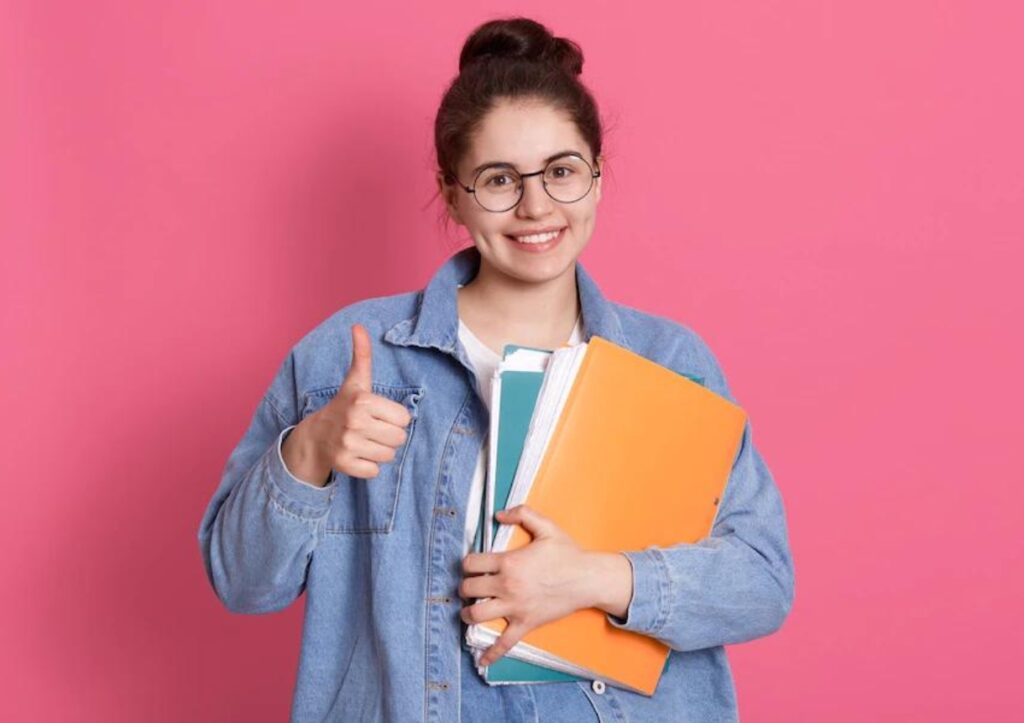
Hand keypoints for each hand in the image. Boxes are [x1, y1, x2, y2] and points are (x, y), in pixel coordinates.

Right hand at [282, 323, 412, 484]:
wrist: (314, 436)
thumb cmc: (343, 406)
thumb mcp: (355, 381)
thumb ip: (362, 354)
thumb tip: (358, 326)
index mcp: (362, 400)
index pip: (405, 419)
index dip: (394, 418)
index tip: (377, 415)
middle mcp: (354, 422)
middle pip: (399, 438)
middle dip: (389, 436)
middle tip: (371, 430)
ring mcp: (347, 445)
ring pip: (389, 456)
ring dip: (380, 451)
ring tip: (364, 441)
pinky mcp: (343, 465)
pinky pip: (374, 471)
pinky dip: (368, 467)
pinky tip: (357, 455)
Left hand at [459, 505, 597, 666]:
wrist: (588, 578)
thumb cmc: (568, 554)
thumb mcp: (546, 527)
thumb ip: (522, 513)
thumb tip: (499, 514)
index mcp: (509, 562)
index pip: (472, 564)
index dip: (467, 564)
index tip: (471, 565)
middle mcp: (507, 585)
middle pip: (469, 589)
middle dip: (464, 587)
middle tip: (469, 586)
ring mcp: (515, 607)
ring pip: (477, 615)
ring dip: (468, 613)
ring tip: (469, 610)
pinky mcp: (526, 623)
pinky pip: (505, 642)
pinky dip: (491, 654)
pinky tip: (482, 660)